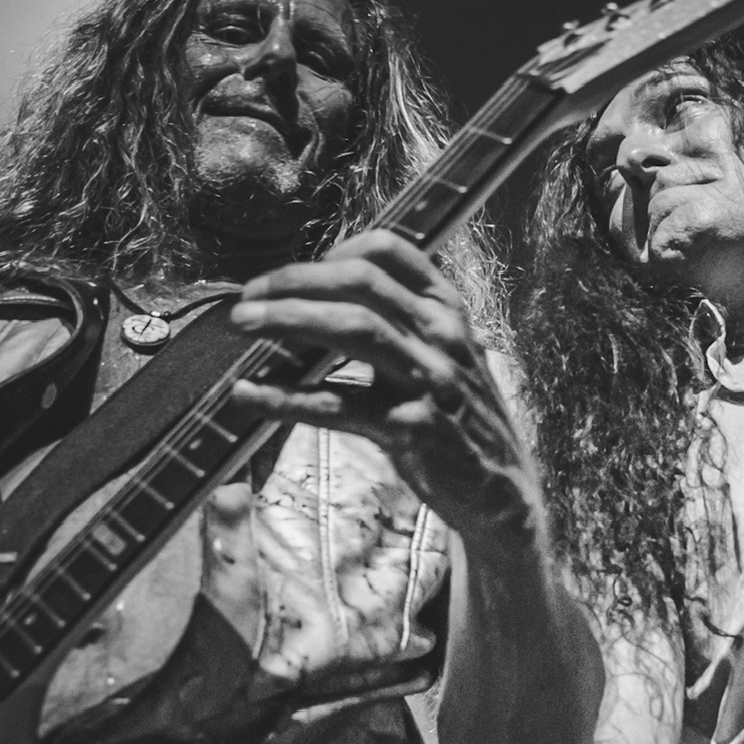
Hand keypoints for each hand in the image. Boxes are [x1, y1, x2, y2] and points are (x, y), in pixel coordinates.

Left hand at [231, 230, 537, 542]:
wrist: (501, 490)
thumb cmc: (460, 420)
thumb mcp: (447, 357)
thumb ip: (402, 323)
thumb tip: (322, 299)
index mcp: (448, 310)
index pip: (388, 252)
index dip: (331, 253)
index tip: (292, 273)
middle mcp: (442, 335)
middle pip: (360, 282)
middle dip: (294, 281)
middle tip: (247, 296)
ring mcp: (430, 379)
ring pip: (351, 328)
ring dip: (287, 318)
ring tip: (242, 322)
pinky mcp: (410, 428)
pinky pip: (336, 404)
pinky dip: (285, 397)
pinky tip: (249, 394)